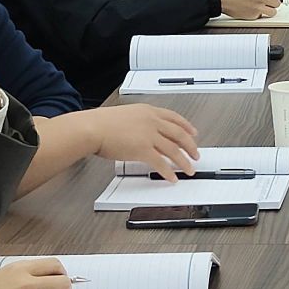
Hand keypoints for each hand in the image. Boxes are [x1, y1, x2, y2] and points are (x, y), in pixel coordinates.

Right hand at [83, 103, 199, 180]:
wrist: (92, 128)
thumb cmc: (101, 123)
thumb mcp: (125, 115)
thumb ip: (138, 121)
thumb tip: (142, 131)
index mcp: (148, 111)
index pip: (174, 118)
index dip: (187, 126)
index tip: (193, 132)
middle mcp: (152, 121)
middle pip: (179, 134)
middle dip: (190, 146)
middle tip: (196, 154)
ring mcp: (149, 135)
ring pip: (174, 150)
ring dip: (184, 161)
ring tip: (189, 169)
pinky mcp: (143, 149)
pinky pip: (161, 162)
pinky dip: (169, 171)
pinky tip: (172, 177)